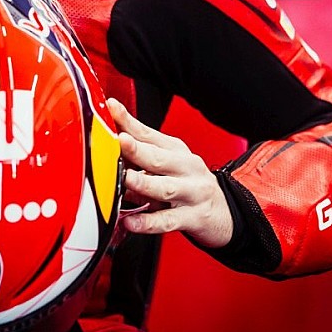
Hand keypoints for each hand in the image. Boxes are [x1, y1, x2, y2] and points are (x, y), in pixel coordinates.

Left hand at [108, 98, 233, 247]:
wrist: (225, 212)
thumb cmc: (189, 184)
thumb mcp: (168, 163)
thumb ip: (138, 155)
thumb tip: (106, 147)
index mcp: (176, 150)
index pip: (148, 134)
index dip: (128, 122)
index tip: (111, 109)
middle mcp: (185, 168)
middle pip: (158, 158)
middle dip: (137, 149)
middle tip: (119, 141)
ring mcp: (191, 193)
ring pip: (165, 188)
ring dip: (143, 183)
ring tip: (126, 179)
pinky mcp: (193, 218)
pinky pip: (167, 221)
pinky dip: (148, 222)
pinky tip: (131, 222)